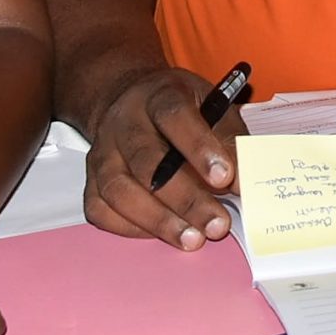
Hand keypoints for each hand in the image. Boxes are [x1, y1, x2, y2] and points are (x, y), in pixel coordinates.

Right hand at [79, 68, 239, 250]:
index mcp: (159, 94)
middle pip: (146, 161)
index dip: (199, 147)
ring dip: (158, 220)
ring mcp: (102, 151)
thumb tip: (244, 183)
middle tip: (216, 224)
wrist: (131, 101)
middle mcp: (124, 121)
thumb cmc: (182, 110)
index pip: (174, 116)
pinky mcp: (91, 180)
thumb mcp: (214, 108)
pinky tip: (161, 234)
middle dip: (185, 198)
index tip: (225, 178)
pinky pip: (101, 209)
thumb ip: (231, 141)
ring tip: (192, 239)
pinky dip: (130, 228)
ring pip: (119, 189)